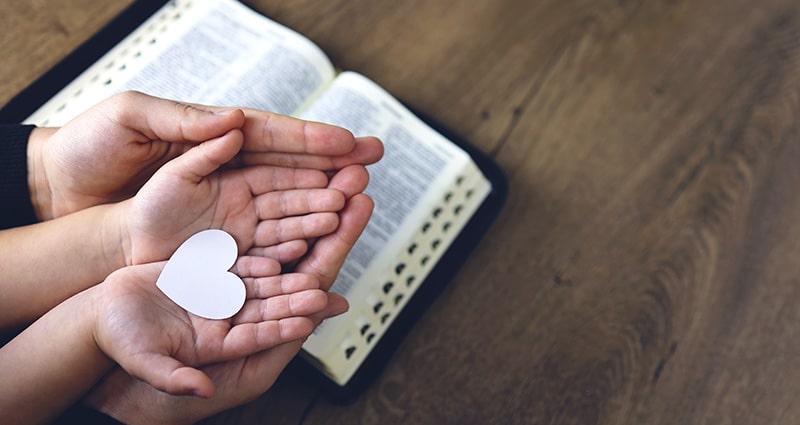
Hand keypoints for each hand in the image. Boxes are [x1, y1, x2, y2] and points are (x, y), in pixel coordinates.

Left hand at [28, 90, 382, 219]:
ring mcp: (229, 211)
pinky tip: (319, 241)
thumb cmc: (91, 151)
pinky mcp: (220, 244)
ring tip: (355, 204)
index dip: (313, 140)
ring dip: (322, 206)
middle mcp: (230, 174)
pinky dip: (294, 242)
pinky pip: (265, 242)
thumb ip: (185, 121)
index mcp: (214, 137)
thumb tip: (236, 121)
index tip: (349, 141)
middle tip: (371, 166)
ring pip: (287, 207)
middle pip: (293, 171)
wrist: (64, 202)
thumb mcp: (130, 119)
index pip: (274, 136)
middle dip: (334, 168)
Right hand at [91, 255, 347, 398]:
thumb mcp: (151, 367)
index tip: (315, 309)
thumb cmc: (125, 345)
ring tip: (322, 254)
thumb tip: (199, 391)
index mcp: (223, 347)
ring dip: (296, 265)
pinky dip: (267, 251)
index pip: (265, 336)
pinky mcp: (215, 273)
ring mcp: (224, 296)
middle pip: (276, 304)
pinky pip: (246, 260)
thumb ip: (175, 378)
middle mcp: (230, 321)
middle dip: (305, 290)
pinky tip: (290, 238)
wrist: (102, 315)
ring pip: (267, 280)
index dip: (288, 324)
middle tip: (336, 269)